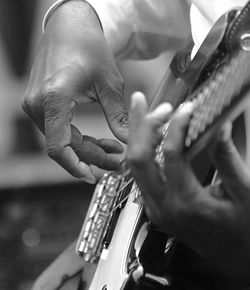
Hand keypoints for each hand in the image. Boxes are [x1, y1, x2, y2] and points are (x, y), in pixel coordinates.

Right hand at [22, 1, 127, 182]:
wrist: (70, 27)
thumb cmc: (89, 47)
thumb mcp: (110, 83)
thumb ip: (118, 116)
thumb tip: (130, 142)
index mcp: (54, 98)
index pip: (58, 147)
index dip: (76, 167)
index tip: (94, 177)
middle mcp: (38, 104)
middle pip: (64, 146)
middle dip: (92, 157)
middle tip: (117, 162)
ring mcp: (36, 104)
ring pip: (62, 140)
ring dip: (87, 148)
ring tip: (114, 150)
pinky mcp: (41, 103)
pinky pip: (59, 129)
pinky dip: (79, 138)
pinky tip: (99, 140)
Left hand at [127, 91, 249, 281]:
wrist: (237, 260)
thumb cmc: (243, 233)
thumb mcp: (243, 195)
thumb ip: (228, 159)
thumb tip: (219, 127)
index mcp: (186, 204)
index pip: (172, 154)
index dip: (178, 126)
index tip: (187, 108)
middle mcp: (163, 207)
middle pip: (139, 158)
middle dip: (143, 126)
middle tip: (152, 104)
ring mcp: (156, 208)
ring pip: (135, 166)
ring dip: (138, 136)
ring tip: (142, 112)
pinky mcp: (156, 207)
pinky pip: (141, 175)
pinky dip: (142, 151)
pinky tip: (148, 136)